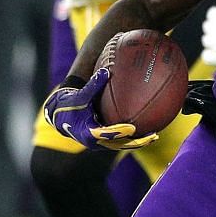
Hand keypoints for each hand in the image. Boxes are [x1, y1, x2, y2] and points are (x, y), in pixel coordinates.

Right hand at [42, 68, 157, 150]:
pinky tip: (148, 132)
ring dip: (138, 142)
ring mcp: (101, 143)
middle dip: (135, 142)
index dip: (119, 132)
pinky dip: (133, 138)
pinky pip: (121, 141)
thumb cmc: (71, 105)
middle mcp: (96, 142)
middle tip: (151, 136)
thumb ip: (92, 85)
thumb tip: (104, 71)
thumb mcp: (80, 96)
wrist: (62, 117)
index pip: (105, 134)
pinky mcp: (105, 142)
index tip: (132, 128)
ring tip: (154, 136)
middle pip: (119, 144)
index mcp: (88, 132)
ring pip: (122, 145)